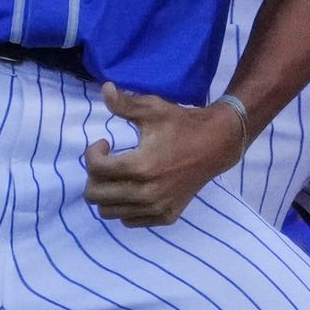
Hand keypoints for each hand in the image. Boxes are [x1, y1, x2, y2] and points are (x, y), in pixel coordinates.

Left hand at [83, 83, 252, 227]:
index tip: (104, 143)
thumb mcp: (154, 109)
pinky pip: (128, 220)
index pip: (95, 169)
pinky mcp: (165, 216)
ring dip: (106, 192)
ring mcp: (156, 208)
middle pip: (95, 195)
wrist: (218, 144)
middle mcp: (146, 193)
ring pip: (108, 211)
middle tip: (108, 161)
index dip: (92, 153)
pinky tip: (133, 187)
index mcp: (140, 166)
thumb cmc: (183, 124)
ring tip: (118, 175)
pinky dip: (124, 206)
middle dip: (94, 175)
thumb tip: (105, 89)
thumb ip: (125, 103)